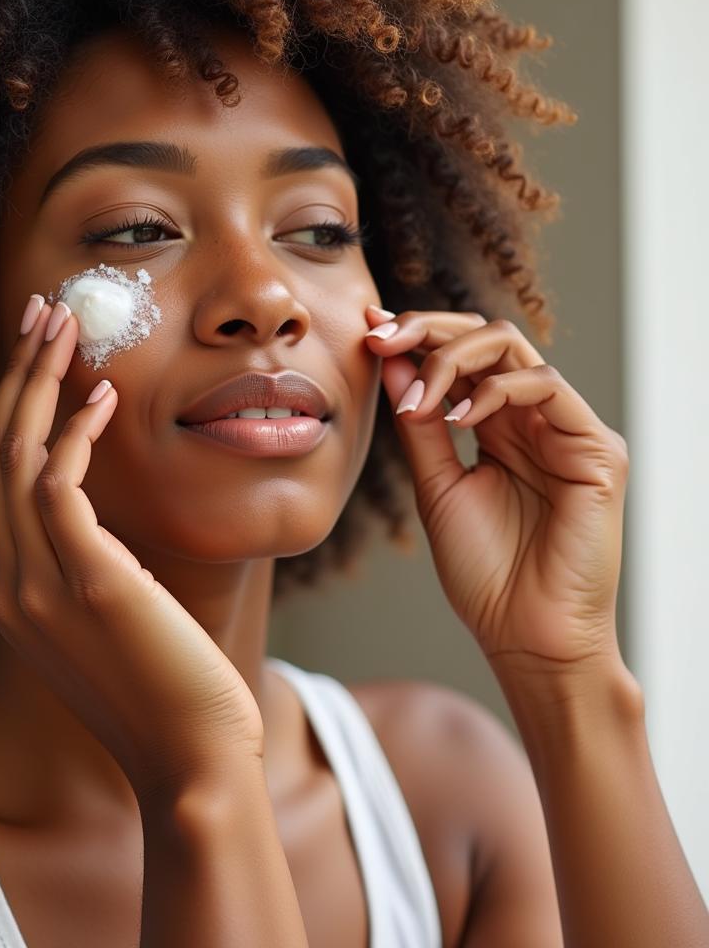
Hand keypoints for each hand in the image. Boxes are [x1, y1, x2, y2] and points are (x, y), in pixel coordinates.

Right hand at [0, 297, 264, 803]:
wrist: (191, 763)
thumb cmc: (166, 690)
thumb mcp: (110, 624)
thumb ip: (91, 574)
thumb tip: (110, 536)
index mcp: (11, 591)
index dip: (14, 411)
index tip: (40, 360)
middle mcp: (9, 583)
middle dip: (15, 375)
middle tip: (41, 312)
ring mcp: (38, 585)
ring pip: (17, 456)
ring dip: (37, 381)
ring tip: (63, 324)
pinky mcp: (87, 581)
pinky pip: (59, 484)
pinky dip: (75, 432)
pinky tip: (105, 395)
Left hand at [364, 305, 628, 679]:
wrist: (523, 634)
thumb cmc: (483, 571)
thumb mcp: (437, 484)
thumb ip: (419, 423)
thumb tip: (392, 360)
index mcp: (498, 427)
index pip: (462, 358)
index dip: (417, 336)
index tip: (369, 333)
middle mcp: (533, 419)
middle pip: (486, 338)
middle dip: (428, 329)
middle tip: (381, 338)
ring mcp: (567, 430)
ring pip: (513, 348)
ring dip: (451, 359)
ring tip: (416, 400)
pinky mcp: (596, 449)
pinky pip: (545, 386)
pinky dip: (494, 391)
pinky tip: (456, 418)